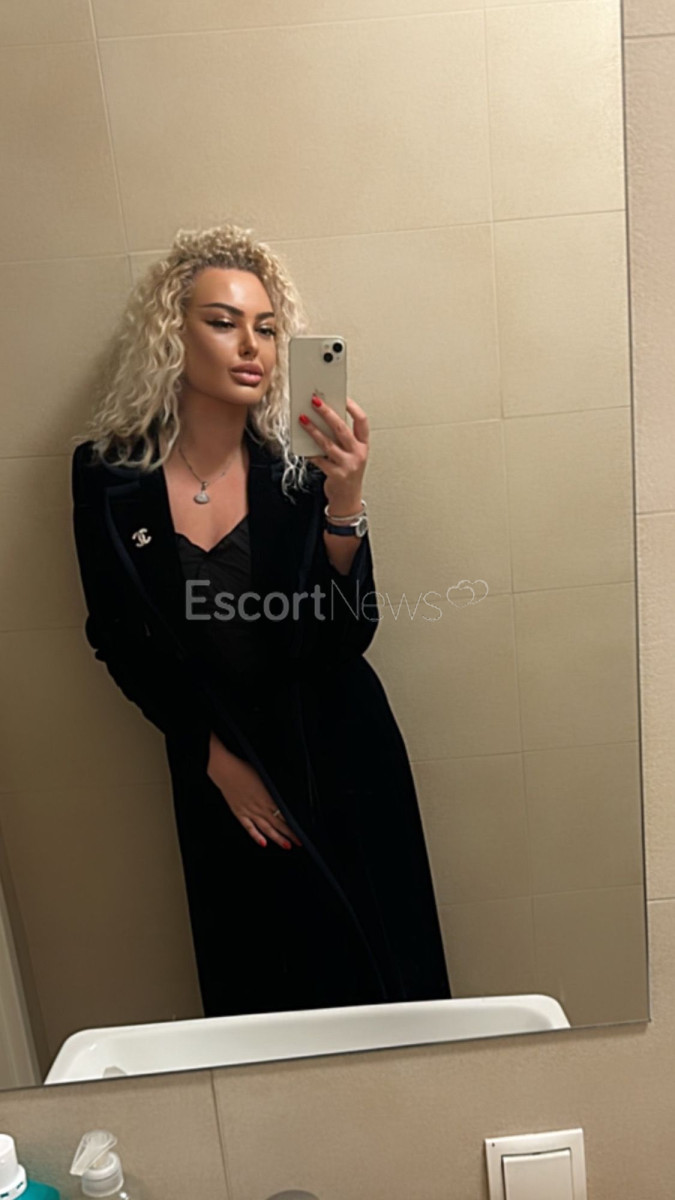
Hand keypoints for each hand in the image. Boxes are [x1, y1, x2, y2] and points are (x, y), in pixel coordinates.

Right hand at [207, 736, 301, 849]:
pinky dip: (256, 837)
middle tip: (298, 842)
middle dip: (290, 834)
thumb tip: (286, 791)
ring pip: (266, 829)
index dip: (294, 823)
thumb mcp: (266, 776)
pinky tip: (263, 843)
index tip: (301, 830)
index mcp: (269, 797)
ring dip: (277, 838)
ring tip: (286, 845)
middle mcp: (261, 807)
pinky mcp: (240, 814)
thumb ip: (275, 787)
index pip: (285, 814)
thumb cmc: (245, 769)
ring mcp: (250, 812)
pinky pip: (249, 828)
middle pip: (279, 824)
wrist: (227, 770)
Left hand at [300, 395, 368, 514]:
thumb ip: (342, 438)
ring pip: (327, 443)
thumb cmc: (347, 472)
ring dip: (313, 430)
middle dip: (327, 412)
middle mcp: (358, 454)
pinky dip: (309, 452)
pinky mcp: (336, 475)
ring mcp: (348, 465)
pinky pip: (319, 460)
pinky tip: (302, 444)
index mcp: (363, 445)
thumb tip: (324, 417)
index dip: (353, 407)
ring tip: (302, 419)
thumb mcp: (351, 453)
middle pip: (341, 428)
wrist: (347, 499)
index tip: (342, 396)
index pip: (361, 421)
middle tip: (315, 401)